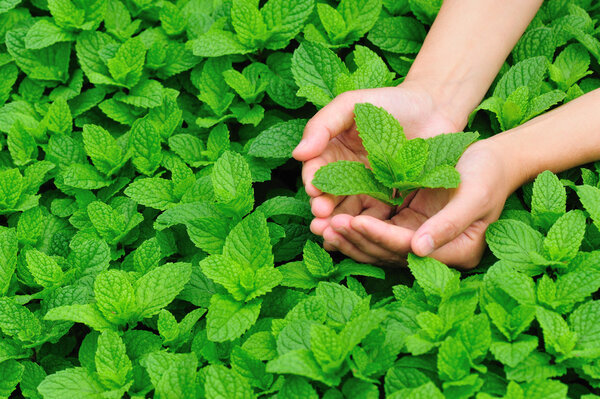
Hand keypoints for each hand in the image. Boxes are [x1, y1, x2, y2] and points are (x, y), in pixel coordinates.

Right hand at [292, 83, 461, 225]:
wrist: (434, 109)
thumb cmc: (390, 101)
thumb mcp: (351, 104)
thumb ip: (323, 125)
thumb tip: (297, 154)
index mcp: (332, 152)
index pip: (316, 170)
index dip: (313, 181)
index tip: (314, 191)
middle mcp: (346, 173)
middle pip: (329, 195)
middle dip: (323, 209)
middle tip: (320, 220)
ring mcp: (368, 189)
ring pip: (348, 210)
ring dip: (340, 223)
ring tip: (336, 232)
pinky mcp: (389, 201)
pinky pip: (376, 216)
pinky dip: (366, 227)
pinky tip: (362, 235)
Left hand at [318, 140, 512, 268]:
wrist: (493, 161)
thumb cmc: (488, 175)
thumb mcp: (474, 195)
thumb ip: (449, 224)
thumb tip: (419, 249)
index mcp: (456, 252)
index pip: (408, 248)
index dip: (379, 236)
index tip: (353, 220)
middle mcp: (434, 252)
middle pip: (388, 253)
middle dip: (356, 240)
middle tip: (325, 226)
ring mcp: (421, 241)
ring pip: (379, 247)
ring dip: (350, 238)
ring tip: (321, 226)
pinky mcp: (409, 227)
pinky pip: (378, 233)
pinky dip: (356, 228)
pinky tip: (333, 219)